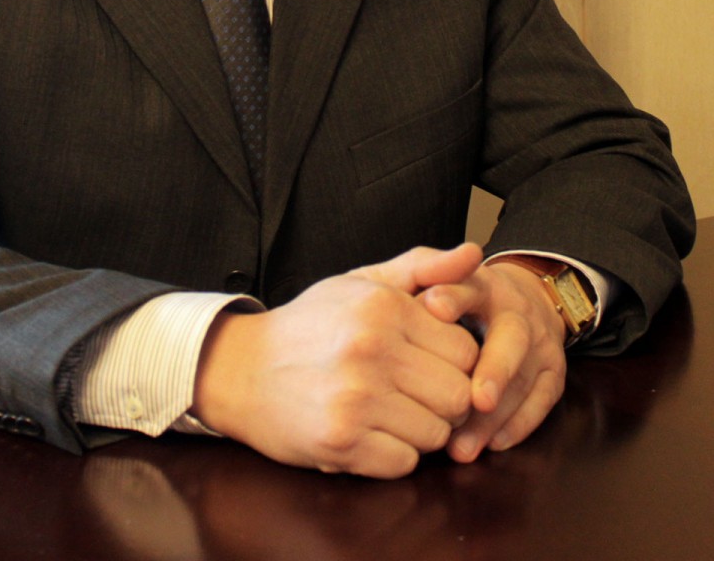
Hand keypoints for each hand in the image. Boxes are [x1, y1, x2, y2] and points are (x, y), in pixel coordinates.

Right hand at [191, 243, 482, 477]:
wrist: (241, 369)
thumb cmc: (311, 324)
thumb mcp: (361, 283)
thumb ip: (422, 266)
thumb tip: (475, 253)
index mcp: (383, 307)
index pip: (466, 351)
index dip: (454, 363)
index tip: (427, 364)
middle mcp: (372, 349)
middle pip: (459, 396)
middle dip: (443, 401)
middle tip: (412, 393)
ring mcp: (356, 398)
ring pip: (437, 434)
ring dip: (419, 430)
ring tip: (388, 411)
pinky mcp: (341, 441)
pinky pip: (404, 464)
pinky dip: (392, 454)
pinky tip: (367, 432)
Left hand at [420, 259, 566, 462]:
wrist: (520, 300)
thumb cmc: (459, 299)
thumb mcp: (438, 281)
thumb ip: (421, 281)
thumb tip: (411, 302)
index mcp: (481, 285)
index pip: (467, 288)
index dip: (453, 296)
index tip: (433, 305)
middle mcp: (516, 312)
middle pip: (510, 339)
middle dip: (495, 370)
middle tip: (476, 399)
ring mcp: (540, 343)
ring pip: (523, 380)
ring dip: (494, 417)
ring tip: (462, 446)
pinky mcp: (554, 372)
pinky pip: (541, 402)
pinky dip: (518, 426)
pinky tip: (492, 444)